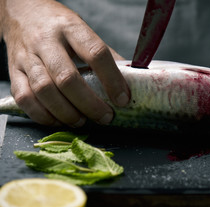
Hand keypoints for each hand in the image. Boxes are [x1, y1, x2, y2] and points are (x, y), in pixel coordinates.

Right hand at [1, 0, 129, 126]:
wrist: (21, 12)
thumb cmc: (59, 26)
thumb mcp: (83, 31)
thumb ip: (103, 56)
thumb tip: (127, 81)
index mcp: (71, 28)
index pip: (96, 53)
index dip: (112, 79)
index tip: (122, 99)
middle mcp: (46, 41)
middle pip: (67, 78)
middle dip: (89, 104)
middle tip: (104, 117)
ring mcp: (26, 56)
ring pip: (44, 90)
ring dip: (66, 112)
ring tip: (81, 121)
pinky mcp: (12, 70)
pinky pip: (25, 98)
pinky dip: (42, 115)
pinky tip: (57, 120)